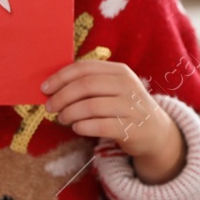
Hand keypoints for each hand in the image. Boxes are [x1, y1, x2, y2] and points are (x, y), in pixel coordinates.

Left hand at [42, 60, 184, 182]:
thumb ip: (89, 83)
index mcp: (119, 71)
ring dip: (69, 113)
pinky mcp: (132, 128)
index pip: (84, 68)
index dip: (60, 77)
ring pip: (90, 106)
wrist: (155, 131)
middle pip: (85, 86)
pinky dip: (83, 127)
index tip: (44, 88)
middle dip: (62, 96)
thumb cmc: (125, 107)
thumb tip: (52, 87)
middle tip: (50, 107)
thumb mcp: (113, 89)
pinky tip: (77, 128)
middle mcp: (127, 85)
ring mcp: (131, 106)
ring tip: (62, 119)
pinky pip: (100, 125)